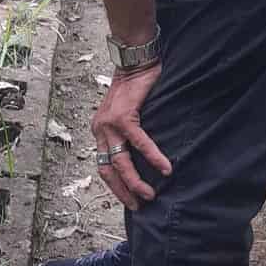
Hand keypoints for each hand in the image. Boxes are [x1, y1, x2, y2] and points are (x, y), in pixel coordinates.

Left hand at [91, 65, 171, 210]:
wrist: (136, 60)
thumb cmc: (138, 86)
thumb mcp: (129, 114)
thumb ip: (130, 133)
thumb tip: (145, 156)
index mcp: (100, 131)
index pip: (103, 165)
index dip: (115, 185)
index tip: (129, 199)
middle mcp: (100, 130)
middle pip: (107, 170)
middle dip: (123, 191)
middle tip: (139, 205)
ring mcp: (109, 124)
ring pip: (120, 162)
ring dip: (135, 182)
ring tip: (150, 195)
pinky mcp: (123, 116)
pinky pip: (139, 143)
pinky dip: (152, 157)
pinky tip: (165, 169)